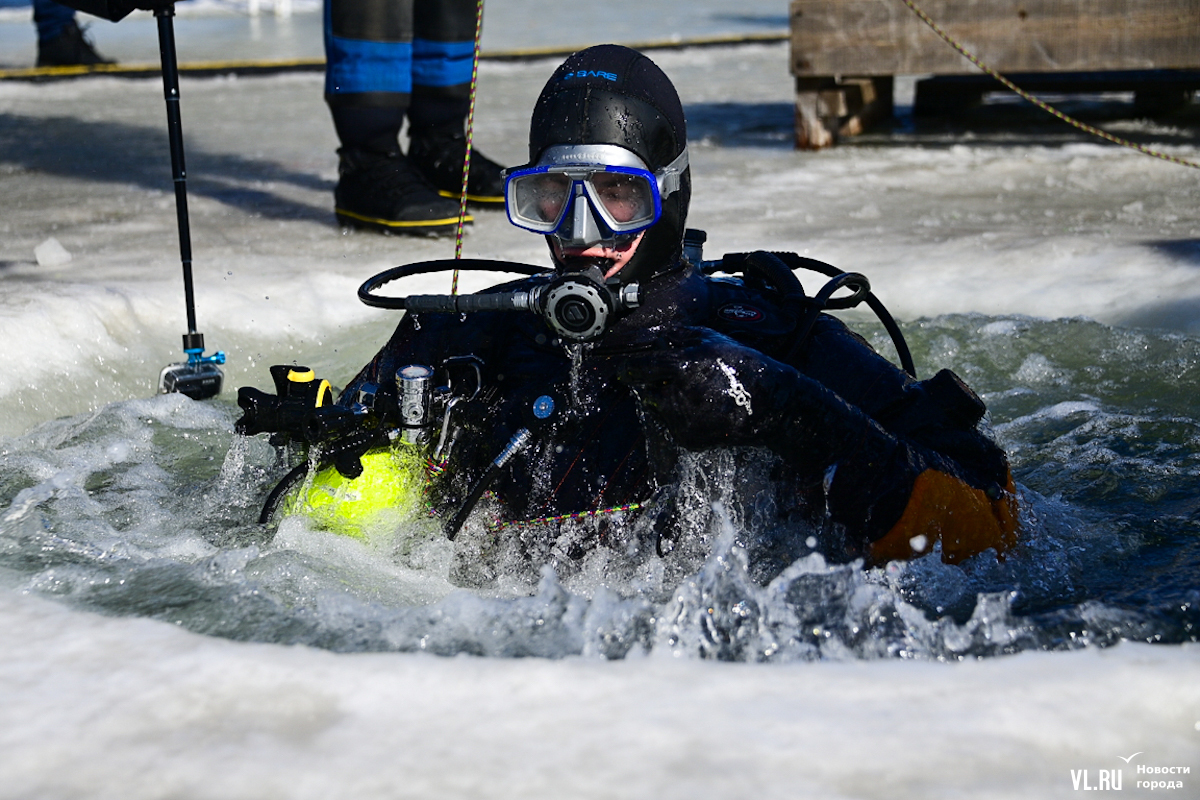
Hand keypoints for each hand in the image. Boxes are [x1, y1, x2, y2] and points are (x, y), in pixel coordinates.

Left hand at [616, 327, 798, 448]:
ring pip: (658, 409)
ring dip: (668, 401)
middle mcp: (677, 394)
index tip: (624, 369)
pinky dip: (681, 417)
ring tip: (697, 395)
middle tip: (672, 382)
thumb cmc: (743, 366)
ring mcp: (681, 419)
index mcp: (682, 366)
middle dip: (653, 385)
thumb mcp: (712, 340)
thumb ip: (678, 336)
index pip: (640, 368)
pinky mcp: (687, 438)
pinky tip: (704, 409)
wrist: (769, 404)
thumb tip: (655, 336)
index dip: (628, 368)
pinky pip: (673, 425)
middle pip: (646, 391)